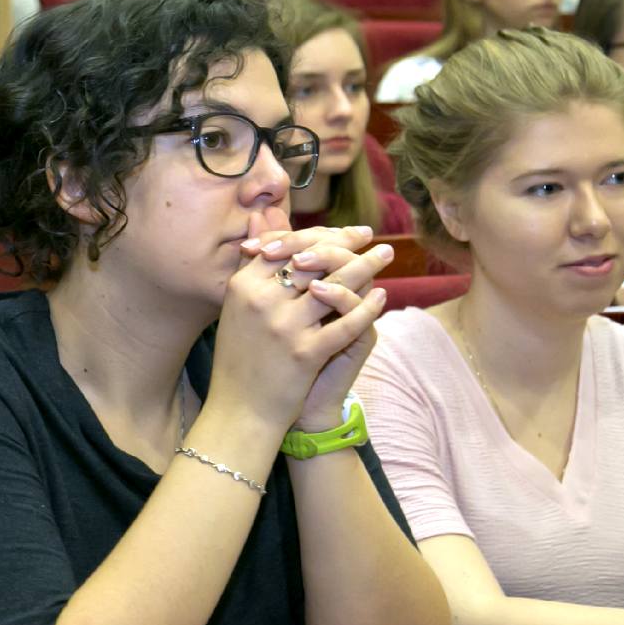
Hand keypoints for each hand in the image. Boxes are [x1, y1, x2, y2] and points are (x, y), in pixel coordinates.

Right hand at [210, 207, 390, 433]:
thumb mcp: (238, 304)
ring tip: (385, 255)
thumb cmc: (241, 355)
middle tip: (370, 237)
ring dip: (366, 266)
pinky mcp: (305, 353)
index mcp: (242, 285)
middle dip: (347, 244)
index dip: (319, 234)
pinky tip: (382, 297)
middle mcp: (260, 300)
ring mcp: (283, 326)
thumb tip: (259, 214)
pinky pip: (346, 323)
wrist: (240, 409)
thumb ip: (253, 260)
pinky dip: (368, 307)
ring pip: (333, 285)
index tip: (344, 231)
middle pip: (312, 259)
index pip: (287, 245)